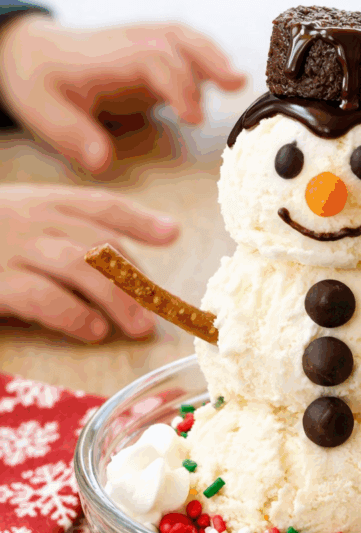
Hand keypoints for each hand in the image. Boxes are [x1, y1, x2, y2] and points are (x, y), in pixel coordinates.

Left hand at [0, 15, 244, 172]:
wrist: (34, 53)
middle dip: (209, 61)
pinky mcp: (154, 53)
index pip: (153, 59)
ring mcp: (144, 44)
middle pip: (177, 40)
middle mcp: (131, 42)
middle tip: (236, 86)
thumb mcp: (45, 112)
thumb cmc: (42, 82)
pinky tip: (228, 81)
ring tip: (239, 84)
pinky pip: (187, 49)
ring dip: (215, 57)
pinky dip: (210, 60)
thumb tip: (103, 162)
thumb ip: (75, 135)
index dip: (178, 85)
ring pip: (186, 40)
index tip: (194, 118)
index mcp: (108, 55)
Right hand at [0, 184, 177, 340]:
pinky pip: (42, 297)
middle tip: (159, 308)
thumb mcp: (19, 223)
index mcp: (41, 202)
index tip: (172, 233)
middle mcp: (30, 219)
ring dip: (117, 297)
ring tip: (139, 326)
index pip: (100, 205)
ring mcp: (11, 249)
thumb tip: (122, 259)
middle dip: (134, 275)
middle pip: (97, 240)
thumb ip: (64, 233)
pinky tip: (94, 330)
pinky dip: (74, 314)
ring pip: (78, 265)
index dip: (139, 219)